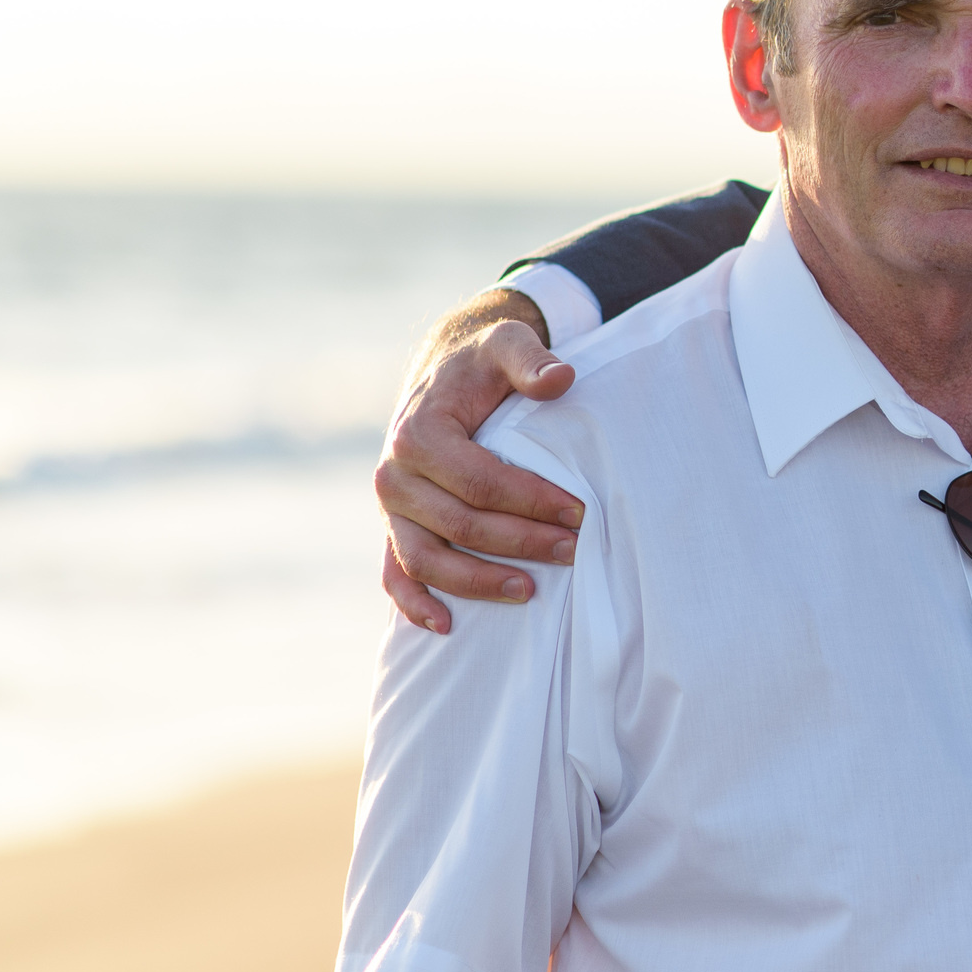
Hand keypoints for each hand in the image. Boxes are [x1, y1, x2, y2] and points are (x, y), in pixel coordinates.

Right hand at [376, 291, 583, 632]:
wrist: (448, 376)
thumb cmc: (483, 364)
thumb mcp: (507, 345)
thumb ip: (531, 358)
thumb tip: (560, 380)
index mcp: (418, 434)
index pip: (480, 481)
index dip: (532, 501)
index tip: (580, 513)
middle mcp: (393, 475)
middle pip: (460, 525)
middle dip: (520, 542)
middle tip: (574, 550)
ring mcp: (390, 508)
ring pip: (426, 559)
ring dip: (475, 582)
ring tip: (530, 590)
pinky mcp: (394, 528)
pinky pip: (395, 574)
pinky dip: (414, 604)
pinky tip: (448, 626)